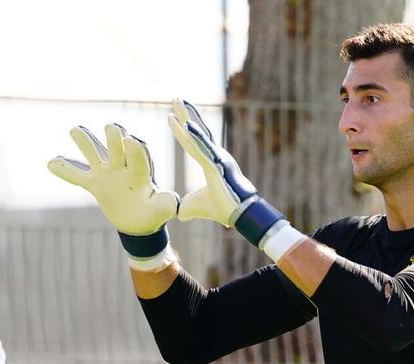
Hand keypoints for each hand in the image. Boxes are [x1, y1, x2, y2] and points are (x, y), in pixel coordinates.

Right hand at [48, 124, 179, 263]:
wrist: (138, 222)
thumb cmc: (153, 214)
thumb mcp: (161, 210)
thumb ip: (164, 203)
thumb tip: (171, 201)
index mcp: (141, 172)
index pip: (138, 157)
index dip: (134, 149)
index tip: (130, 139)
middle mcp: (123, 168)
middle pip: (117, 148)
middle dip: (113, 138)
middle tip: (111, 127)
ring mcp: (107, 174)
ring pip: (94, 154)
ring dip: (86, 142)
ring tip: (75, 130)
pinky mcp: (95, 184)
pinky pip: (78, 177)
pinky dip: (65, 170)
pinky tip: (50, 163)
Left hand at [167, 99, 284, 247]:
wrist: (241, 216)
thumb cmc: (224, 209)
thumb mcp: (197, 207)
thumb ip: (187, 207)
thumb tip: (178, 214)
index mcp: (211, 162)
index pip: (193, 143)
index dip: (182, 130)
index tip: (172, 116)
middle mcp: (215, 156)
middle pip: (197, 131)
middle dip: (186, 114)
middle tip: (175, 98)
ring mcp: (217, 158)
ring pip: (199, 134)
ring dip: (187, 117)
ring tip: (177, 101)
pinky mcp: (217, 164)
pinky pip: (203, 147)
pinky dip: (194, 136)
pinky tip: (185, 124)